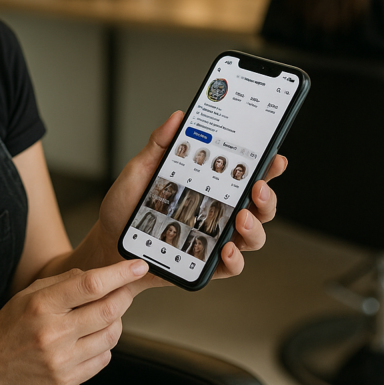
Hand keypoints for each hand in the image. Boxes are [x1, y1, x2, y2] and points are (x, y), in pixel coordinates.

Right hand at [0, 259, 148, 384]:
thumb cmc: (10, 327)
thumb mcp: (29, 294)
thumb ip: (64, 281)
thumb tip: (98, 276)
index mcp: (42, 306)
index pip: (90, 285)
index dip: (120, 273)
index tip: (137, 265)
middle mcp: (53, 334)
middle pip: (108, 310)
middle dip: (125, 295)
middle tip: (126, 288)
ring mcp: (62, 361)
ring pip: (111, 335)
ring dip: (115, 321)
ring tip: (102, 315)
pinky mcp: (67, 381)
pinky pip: (103, 358)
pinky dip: (105, 344)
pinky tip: (90, 337)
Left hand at [95, 111, 287, 288]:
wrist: (108, 242)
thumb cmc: (126, 207)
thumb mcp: (140, 170)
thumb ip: (159, 144)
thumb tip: (178, 117)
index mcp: (209, 185)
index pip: (245, 174)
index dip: (267, 166)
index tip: (275, 157)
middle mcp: (218, 211)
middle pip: (260, 205)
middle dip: (268, 197)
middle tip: (258, 188)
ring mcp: (214, 238)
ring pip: (253, 236)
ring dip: (255, 227)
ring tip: (242, 218)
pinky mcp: (205, 264)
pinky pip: (232, 267)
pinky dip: (235, 260)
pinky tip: (226, 250)